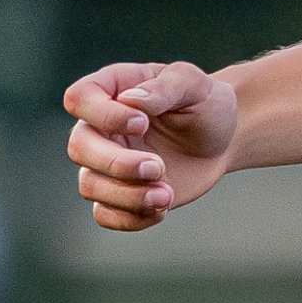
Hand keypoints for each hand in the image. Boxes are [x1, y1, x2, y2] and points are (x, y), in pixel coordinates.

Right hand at [62, 60, 238, 232]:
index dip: (104, 115)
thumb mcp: (193, 84)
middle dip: (117, 164)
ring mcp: (105, 163)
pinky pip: (104, 214)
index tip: (143, 123)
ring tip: (167, 194)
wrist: (222, 139)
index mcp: (110, 91)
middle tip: (158, 166)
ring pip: (89, 185)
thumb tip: (130, 101)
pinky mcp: (120, 194)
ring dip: (127, 196)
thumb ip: (164, 87)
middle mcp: (99, 128)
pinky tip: (161, 209)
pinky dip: (130, 218)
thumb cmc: (205, 103)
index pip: (79, 99)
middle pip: (79, 148)